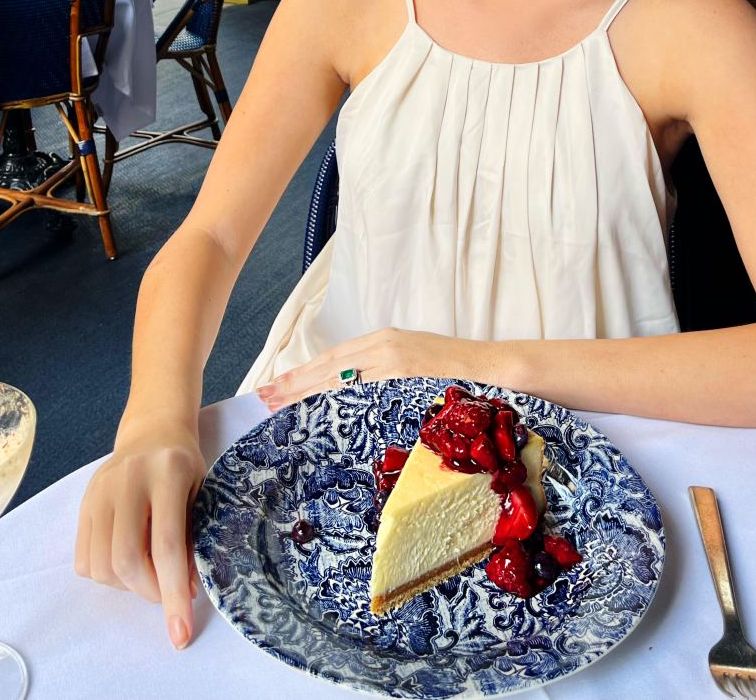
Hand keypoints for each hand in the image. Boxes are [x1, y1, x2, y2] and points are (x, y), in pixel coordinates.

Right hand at [74, 414, 205, 649]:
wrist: (153, 432)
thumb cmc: (185, 467)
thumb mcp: (202, 494)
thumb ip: (193, 540)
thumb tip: (184, 595)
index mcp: (168, 473)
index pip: (166, 545)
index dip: (172, 594)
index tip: (180, 634)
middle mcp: (128, 480)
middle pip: (127, 560)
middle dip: (149, 592)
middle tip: (167, 593)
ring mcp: (99, 491)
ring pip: (101, 566)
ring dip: (127, 586)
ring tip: (149, 572)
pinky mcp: (82, 503)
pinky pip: (84, 561)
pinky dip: (106, 576)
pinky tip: (127, 560)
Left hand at [257, 327, 482, 410]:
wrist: (495, 370)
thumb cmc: (456, 374)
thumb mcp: (414, 363)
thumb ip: (384, 373)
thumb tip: (352, 394)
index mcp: (385, 341)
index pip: (332, 358)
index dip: (301, 373)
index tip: (275, 387)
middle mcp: (384, 348)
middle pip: (328, 368)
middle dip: (293, 385)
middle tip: (261, 399)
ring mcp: (394, 364)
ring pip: (340, 380)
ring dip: (305, 395)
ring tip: (276, 407)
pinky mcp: (406, 380)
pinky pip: (365, 394)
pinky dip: (339, 404)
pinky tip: (317, 414)